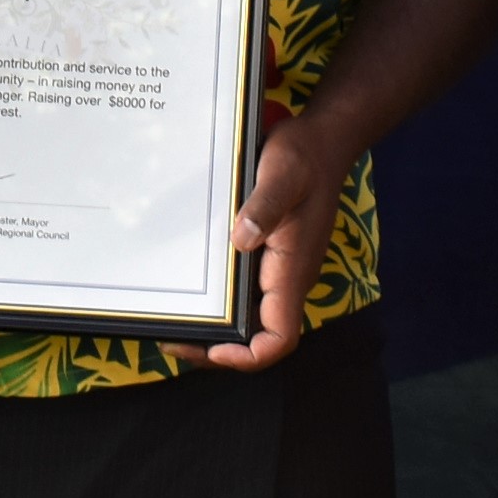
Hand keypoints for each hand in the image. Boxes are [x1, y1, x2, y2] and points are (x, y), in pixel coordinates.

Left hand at [196, 108, 347, 372]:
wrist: (323, 141)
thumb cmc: (305, 157)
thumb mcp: (282, 173)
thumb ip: (264, 206)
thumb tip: (242, 239)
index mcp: (292, 270)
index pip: (280, 338)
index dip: (249, 356)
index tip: (213, 349)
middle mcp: (288, 279)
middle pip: (260, 338)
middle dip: (219, 349)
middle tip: (173, 340)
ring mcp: (280, 270)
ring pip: (253, 318)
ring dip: (218, 328)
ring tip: (176, 322)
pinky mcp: (271, 256)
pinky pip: (248, 293)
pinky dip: (222, 302)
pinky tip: (195, 290)